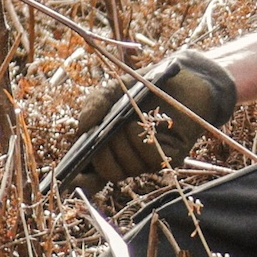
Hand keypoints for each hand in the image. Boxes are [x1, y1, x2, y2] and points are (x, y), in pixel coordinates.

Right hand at [55, 50, 238, 191]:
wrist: (183, 77)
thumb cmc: (145, 85)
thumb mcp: (114, 89)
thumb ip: (95, 105)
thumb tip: (82, 127)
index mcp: (108, 145)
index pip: (92, 173)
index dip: (82, 179)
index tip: (73, 176)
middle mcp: (127, 158)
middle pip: (107, 172)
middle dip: (103, 154)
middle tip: (106, 132)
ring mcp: (148, 160)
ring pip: (128, 167)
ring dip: (125, 143)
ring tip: (131, 119)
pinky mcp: (169, 158)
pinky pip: (149, 160)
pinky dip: (142, 141)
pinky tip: (146, 124)